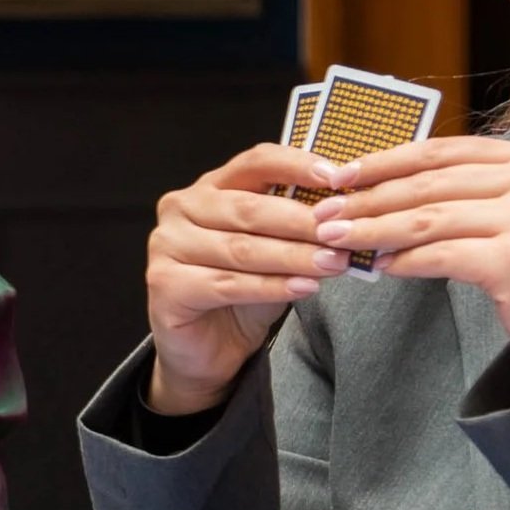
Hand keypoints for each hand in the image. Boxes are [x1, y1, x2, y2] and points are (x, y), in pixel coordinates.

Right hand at [145, 143, 344, 413]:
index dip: (297, 167)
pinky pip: (227, 284)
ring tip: (333, 264)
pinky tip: (303, 288)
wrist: (209, 347)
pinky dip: (271, 287)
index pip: (254, 162)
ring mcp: (166, 245)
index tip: (338, 178)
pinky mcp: (164, 284)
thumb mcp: (274, 249)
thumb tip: (345, 215)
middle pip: (248, 208)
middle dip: (302, 222)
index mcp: (208, 188)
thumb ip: (295, 229)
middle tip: (343, 234)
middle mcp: (181, 209)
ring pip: (241, 248)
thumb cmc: (243, 290)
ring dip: (293, 256)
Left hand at [316, 137, 509, 376]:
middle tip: (323, 213)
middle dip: (368, 198)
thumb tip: (381, 186)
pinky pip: (441, 254)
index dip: (385, 161)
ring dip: (374, 230)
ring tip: (336, 239)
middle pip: (429, 183)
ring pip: (427, 218)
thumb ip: (464, 191)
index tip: (340, 174)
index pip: (441, 151)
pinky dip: (403, 260)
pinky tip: (379, 266)